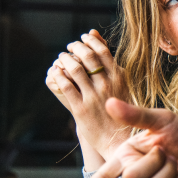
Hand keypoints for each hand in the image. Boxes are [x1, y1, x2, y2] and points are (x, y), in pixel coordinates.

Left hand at [48, 30, 130, 157]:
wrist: (119, 139)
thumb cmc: (121, 110)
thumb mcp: (122, 84)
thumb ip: (111, 64)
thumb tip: (98, 39)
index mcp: (119, 78)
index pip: (102, 50)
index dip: (90, 41)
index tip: (83, 38)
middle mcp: (107, 85)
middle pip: (87, 56)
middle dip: (76, 47)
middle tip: (70, 46)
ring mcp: (93, 97)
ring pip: (75, 69)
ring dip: (65, 59)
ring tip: (61, 58)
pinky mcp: (81, 109)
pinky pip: (66, 86)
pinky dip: (58, 76)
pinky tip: (56, 72)